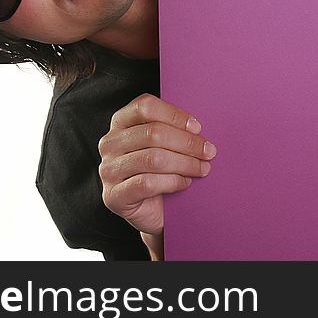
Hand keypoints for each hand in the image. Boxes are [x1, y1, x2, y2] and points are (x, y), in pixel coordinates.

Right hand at [98, 93, 215, 238]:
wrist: (150, 211)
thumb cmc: (159, 171)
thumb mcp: (163, 144)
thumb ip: (172, 130)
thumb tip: (197, 129)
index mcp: (120, 122)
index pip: (145, 107)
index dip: (174, 115)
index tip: (197, 128)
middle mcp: (110, 143)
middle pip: (153, 133)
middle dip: (187, 142)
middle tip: (208, 151)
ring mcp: (108, 170)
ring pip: (153, 158)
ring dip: (185, 163)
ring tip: (202, 168)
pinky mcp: (114, 196)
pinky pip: (148, 183)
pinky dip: (172, 181)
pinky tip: (185, 182)